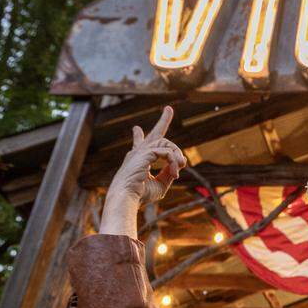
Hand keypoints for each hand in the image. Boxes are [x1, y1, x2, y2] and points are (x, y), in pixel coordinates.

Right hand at [100, 106, 186, 237]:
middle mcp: (137, 153)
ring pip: (166, 143)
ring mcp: (140, 151)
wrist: (126, 198)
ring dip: (177, 155)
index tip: (135, 128)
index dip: (139, 135)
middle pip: (154, 134)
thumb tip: (178, 163)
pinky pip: (166, 151)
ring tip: (181, 166)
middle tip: (168, 109)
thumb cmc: (140, 195)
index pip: (140, 144)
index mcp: (138, 160)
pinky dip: (173, 160)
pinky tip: (175, 170)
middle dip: (163, 120)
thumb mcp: (160, 184)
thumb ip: (168, 172)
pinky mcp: (144, 153)